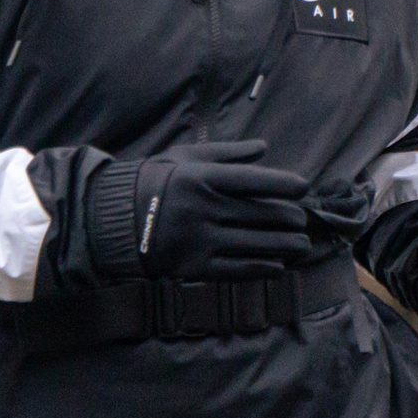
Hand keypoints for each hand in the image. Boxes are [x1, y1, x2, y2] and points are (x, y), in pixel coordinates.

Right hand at [91, 140, 312, 279]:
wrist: (113, 220)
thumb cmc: (155, 181)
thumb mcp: (185, 158)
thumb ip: (227, 153)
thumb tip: (264, 148)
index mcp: (200, 178)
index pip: (253, 180)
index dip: (283, 184)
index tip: (304, 187)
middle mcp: (201, 209)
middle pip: (260, 214)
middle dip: (288, 218)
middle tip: (303, 220)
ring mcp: (198, 240)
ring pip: (254, 244)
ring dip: (284, 245)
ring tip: (302, 244)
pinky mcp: (194, 267)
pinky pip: (237, 269)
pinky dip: (262, 268)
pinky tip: (278, 266)